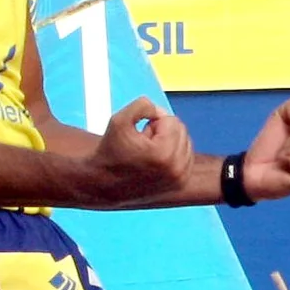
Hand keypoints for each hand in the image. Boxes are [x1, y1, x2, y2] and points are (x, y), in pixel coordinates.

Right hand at [79, 97, 193, 205]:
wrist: (104, 184)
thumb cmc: (111, 152)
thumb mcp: (119, 120)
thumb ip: (142, 105)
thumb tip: (160, 110)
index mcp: (164, 154)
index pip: (171, 120)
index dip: (152, 121)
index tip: (138, 133)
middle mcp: (177, 169)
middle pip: (181, 130)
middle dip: (161, 131)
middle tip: (142, 142)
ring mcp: (180, 178)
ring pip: (185, 141)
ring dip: (167, 141)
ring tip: (147, 152)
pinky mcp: (181, 183)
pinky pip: (186, 155)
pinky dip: (172, 153)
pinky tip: (154, 160)